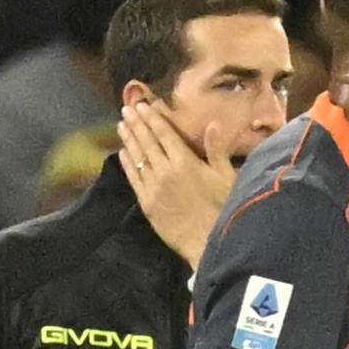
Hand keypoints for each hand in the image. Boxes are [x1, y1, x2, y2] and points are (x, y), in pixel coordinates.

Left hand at [119, 96, 235, 270]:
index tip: (142, 106)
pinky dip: (127, 163)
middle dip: (137, 123)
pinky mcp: (147, 202)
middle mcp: (165, 170)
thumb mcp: (227, 178)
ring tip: (121, 125)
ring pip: (137, 157)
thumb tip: (214, 124)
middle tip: (127, 109)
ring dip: (128, 139)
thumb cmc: (224, 210)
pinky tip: (123, 152)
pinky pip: (133, 177)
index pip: (164, 134)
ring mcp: (153, 186)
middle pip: (147, 141)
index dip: (152, 118)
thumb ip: (217, 150)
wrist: (208, 242)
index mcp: (186, 162)